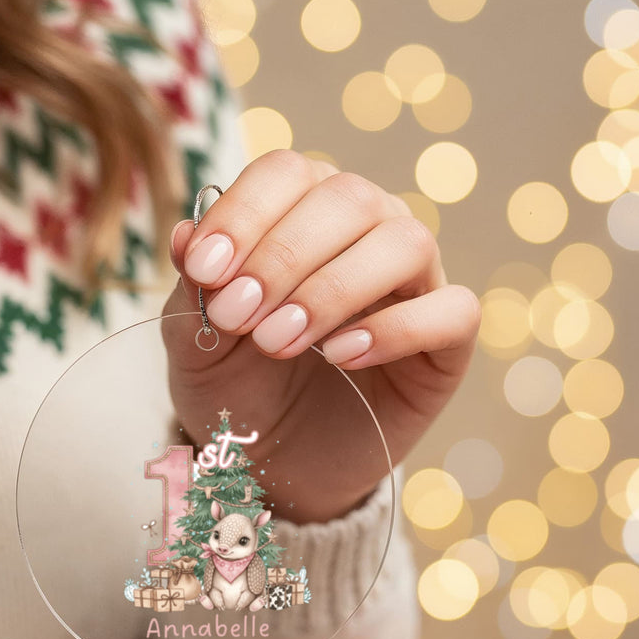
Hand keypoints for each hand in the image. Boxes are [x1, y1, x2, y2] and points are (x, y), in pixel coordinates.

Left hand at [163, 151, 480, 522]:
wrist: (275, 466)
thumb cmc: (238, 391)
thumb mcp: (197, 346)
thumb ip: (192, 291)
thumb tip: (186, 232)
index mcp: (303, 212)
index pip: (288, 172)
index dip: (245, 213)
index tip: (205, 271)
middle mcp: (367, 232)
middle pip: (348, 198)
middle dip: (283, 257)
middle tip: (238, 317)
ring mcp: (414, 285)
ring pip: (405, 243)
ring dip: (333, 290)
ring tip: (278, 342)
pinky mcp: (445, 344)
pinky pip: (452, 312)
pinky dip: (397, 329)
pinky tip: (343, 357)